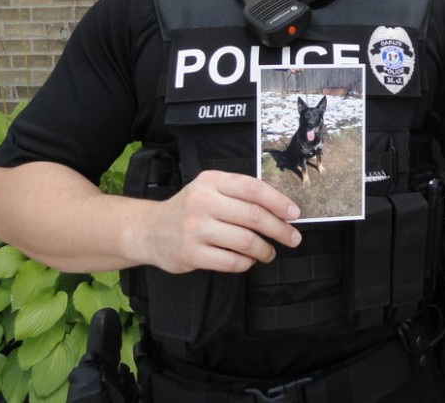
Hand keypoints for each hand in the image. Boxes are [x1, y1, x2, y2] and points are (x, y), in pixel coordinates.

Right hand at [131, 170, 301, 273]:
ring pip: (245, 241)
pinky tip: (248, 260)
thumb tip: (281, 208)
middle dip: (280, 229)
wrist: (149, 230)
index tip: (295, 213)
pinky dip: (246, 262)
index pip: (253, 189)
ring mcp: (195, 229)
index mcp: (211, 182)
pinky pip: (231, 261)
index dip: (278, 202)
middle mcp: (203, 203)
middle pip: (254, 216)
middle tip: (293, 238)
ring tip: (269, 252)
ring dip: (264, 249)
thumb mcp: (210, 189)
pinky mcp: (191, 254)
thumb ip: (240, 193)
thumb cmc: (190, 208)